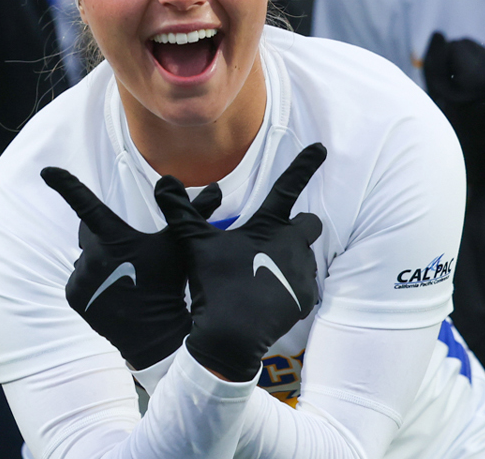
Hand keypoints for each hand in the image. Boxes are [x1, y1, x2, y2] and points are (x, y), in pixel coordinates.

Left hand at [41, 166, 220, 370]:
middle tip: (129, 254)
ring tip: (126, 279)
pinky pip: (81, 279)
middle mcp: (91, 254)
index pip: (85, 203)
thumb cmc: (167, 286)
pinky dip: (94, 281)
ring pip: (89, 258)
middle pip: (91, 233)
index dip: (66, 185)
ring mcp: (80, 276)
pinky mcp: (74, 296)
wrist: (154, 336)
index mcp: (113, 237)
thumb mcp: (179, 247)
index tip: (48, 172)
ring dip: (102, 261)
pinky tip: (115, 293)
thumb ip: (192, 214)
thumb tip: (217, 188)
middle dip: (104, 236)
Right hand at [156, 144, 326, 382]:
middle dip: (297, 225)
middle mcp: (293, 245)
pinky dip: (290, 285)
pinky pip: (303, 284)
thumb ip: (181, 211)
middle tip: (272, 239)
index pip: (288, 187)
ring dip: (291, 257)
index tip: (320, 147)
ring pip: (305, 255)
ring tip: (262, 272)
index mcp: (269, 227)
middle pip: (309, 223)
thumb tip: (164, 181)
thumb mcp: (195, 244)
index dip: (304, 165)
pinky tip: (268, 295)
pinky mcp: (306, 298)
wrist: (233, 336)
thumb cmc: (215, 285)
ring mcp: (303, 273)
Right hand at [421, 33, 484, 192]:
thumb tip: (440, 34)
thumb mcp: (435, 93)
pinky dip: (478, 71)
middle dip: (457, 59)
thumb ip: (434, 60)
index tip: (443, 85)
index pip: (457, 45)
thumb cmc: (452, 128)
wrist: (480, 160)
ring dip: (467, 64)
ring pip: (480, 53)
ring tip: (463, 90)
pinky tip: (475, 92)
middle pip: (470, 45)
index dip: (443, 61)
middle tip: (452, 87)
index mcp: (481, 76)